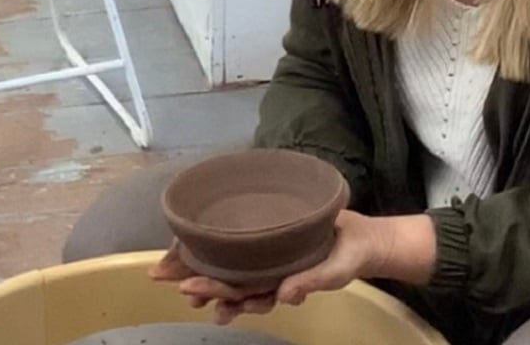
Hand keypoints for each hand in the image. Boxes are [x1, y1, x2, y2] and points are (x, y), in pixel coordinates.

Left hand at [149, 212, 436, 325]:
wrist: (362, 238)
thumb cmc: (347, 257)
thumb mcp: (333, 272)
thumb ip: (310, 280)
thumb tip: (285, 295)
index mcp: (277, 286)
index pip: (240, 292)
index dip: (214, 291)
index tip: (188, 287)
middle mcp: (268, 273)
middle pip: (228, 280)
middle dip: (199, 280)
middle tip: (168, 277)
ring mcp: (269, 256)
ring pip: (232, 266)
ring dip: (207, 267)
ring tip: (177, 270)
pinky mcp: (273, 234)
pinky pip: (246, 243)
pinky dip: (224, 244)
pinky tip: (205, 240)